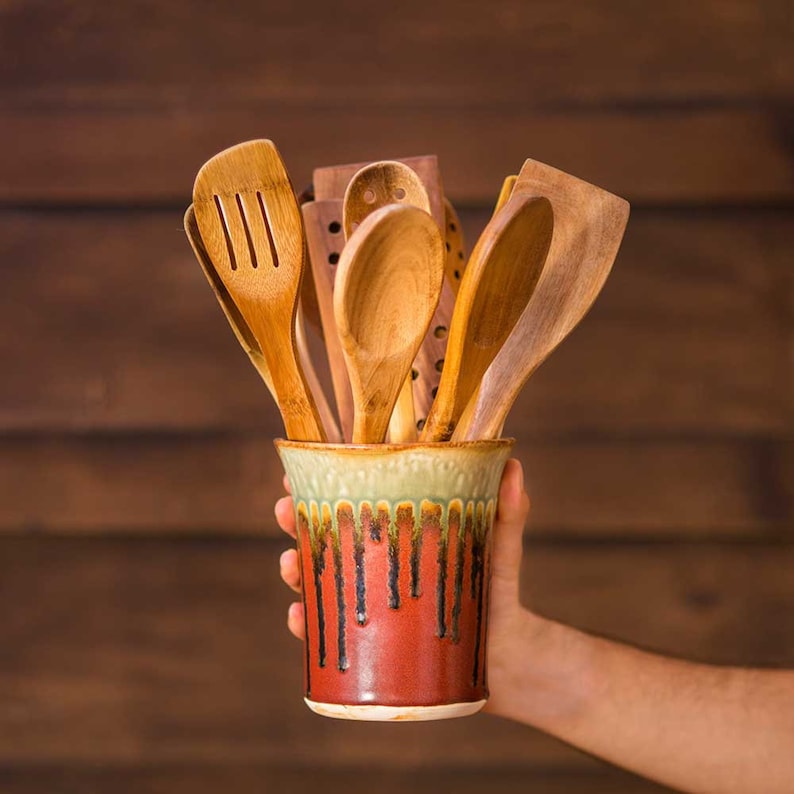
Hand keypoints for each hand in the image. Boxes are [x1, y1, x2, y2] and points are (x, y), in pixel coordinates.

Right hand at [273, 458, 531, 713]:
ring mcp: (369, 603)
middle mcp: (376, 565)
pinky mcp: (369, 643)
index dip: (320, 484)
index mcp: (398, 534)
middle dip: (296, 522)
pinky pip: (327, 632)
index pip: (354, 502)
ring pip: (318, 581)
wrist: (509, 660)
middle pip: (324, 536)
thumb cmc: (497, 593)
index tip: (297, 472)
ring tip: (291, 565)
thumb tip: (514, 465)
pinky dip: (306, 626)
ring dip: (294, 569)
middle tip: (285, 513)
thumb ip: (508, 512)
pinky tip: (299, 618)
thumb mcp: (499, 549)